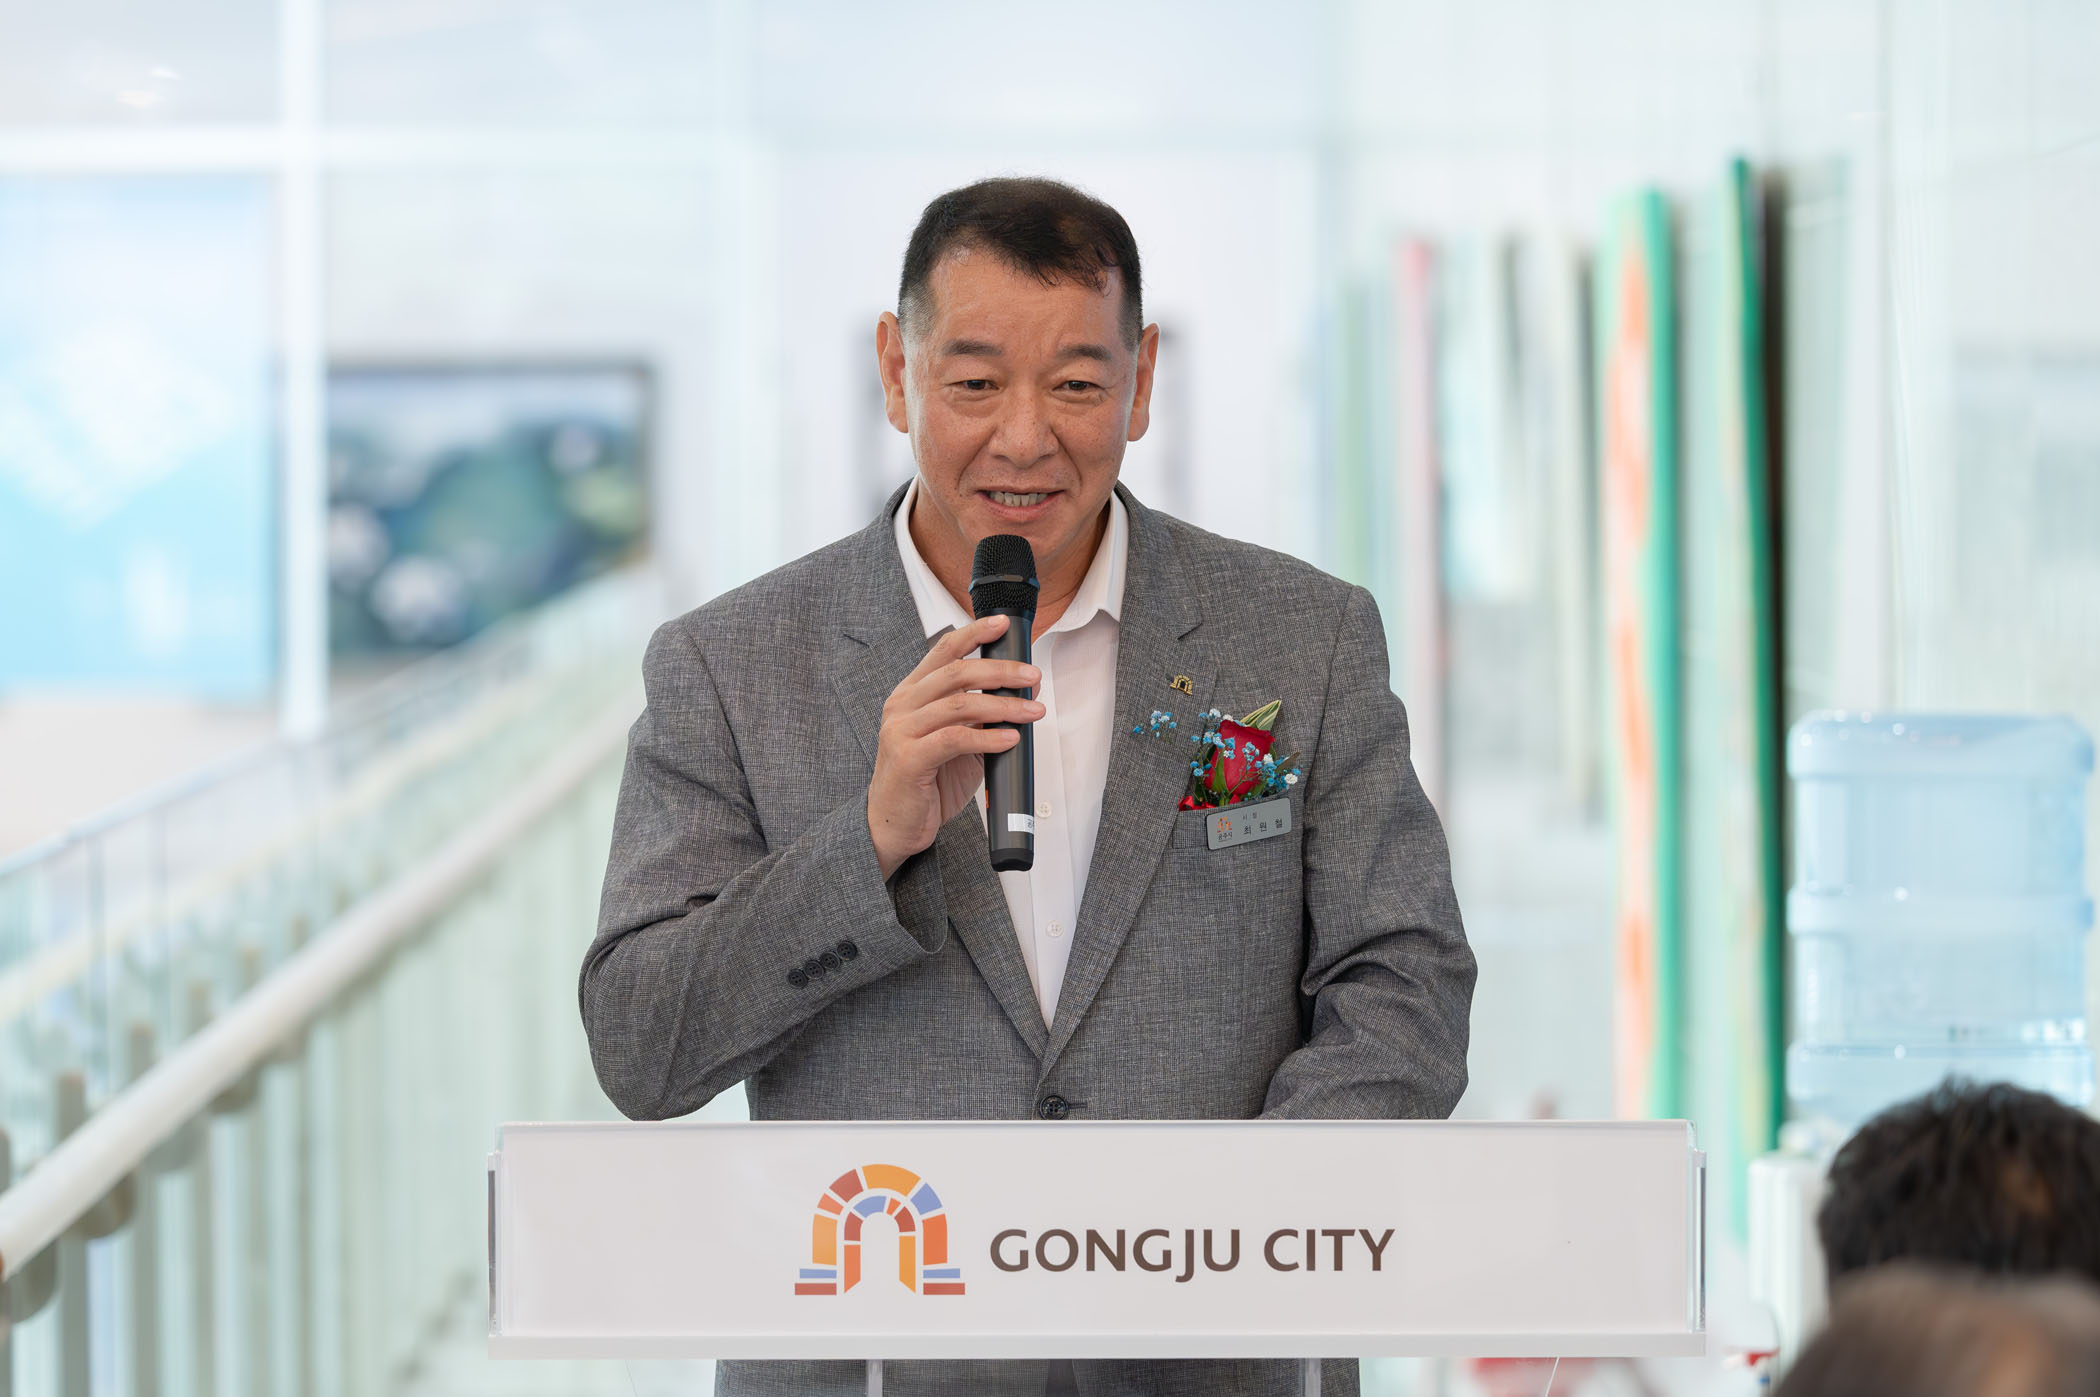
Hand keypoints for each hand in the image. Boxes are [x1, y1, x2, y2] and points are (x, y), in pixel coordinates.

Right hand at [868, 614, 1042, 879]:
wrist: (895, 824)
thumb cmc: (928, 781)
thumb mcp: (958, 741)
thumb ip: (981, 716)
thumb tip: (1024, 692)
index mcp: (912, 693)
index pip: (943, 650)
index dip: (973, 633)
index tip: (1002, 624)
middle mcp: (902, 705)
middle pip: (957, 673)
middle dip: (1000, 671)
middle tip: (1032, 677)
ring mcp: (901, 731)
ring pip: (959, 704)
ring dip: (1003, 705)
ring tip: (1033, 711)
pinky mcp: (909, 759)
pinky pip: (955, 739)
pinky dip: (988, 737)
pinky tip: (1010, 738)